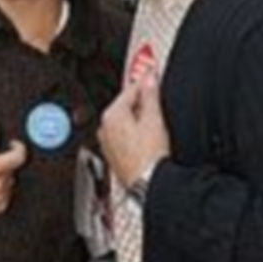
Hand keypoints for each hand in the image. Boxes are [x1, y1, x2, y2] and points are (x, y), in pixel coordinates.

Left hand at [99, 74, 169, 188]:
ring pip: (125, 122)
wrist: (148, 185)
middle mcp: (105, 129)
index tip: (154, 76)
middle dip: (142, 100)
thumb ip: (150, 96)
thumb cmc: (149, 157)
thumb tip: (149, 80)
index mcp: (111, 115)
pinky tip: (149, 138)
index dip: (146, 82)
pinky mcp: (115, 158)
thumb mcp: (154, 119)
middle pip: (125, 106)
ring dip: (139, 117)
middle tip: (157, 95)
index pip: (130, 90)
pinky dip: (135, 133)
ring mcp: (108, 145)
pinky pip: (125, 137)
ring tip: (156, 118)